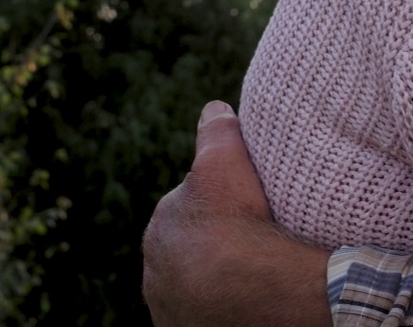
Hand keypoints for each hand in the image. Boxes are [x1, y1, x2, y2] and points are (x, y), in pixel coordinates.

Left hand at [142, 102, 331, 325]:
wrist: (250, 291)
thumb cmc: (240, 225)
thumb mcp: (227, 166)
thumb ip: (218, 134)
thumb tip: (214, 107)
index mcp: (164, 222)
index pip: (194, 203)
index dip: (223, 199)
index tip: (247, 205)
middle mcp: (157, 262)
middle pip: (192, 240)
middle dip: (214, 236)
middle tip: (255, 236)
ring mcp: (168, 298)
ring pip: (196, 276)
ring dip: (217, 271)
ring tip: (255, 269)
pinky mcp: (181, 325)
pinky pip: (203, 308)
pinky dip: (219, 301)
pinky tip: (245, 294)